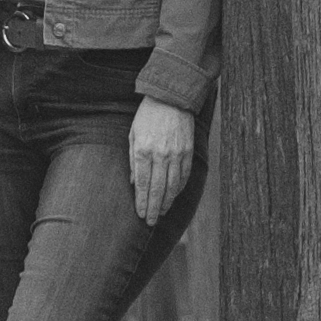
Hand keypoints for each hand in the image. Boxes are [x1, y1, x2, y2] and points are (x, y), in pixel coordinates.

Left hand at [129, 95, 195, 225]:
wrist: (171, 98)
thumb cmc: (147, 115)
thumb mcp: (133, 134)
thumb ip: (132, 159)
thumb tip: (133, 183)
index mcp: (144, 151)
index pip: (143, 185)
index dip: (142, 202)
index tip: (140, 215)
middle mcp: (161, 156)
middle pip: (157, 190)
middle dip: (153, 209)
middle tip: (150, 222)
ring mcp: (177, 155)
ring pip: (172, 186)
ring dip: (166, 202)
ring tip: (161, 213)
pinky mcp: (188, 152)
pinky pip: (184, 176)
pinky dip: (178, 189)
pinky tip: (173, 197)